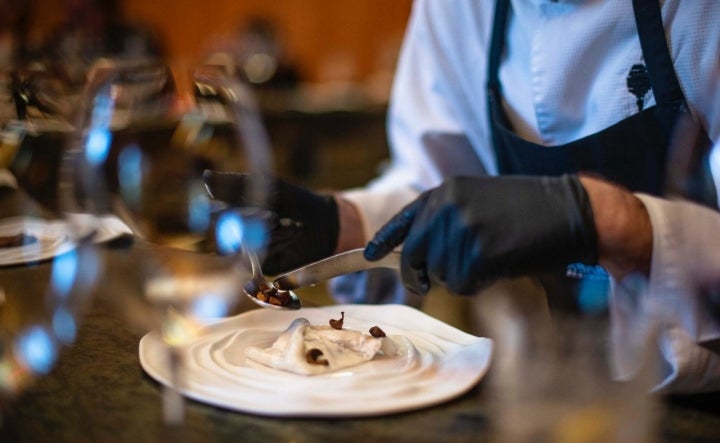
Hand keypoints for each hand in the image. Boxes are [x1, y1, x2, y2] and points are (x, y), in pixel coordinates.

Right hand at [203, 170, 338, 274]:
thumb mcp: (267, 185)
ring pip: (246, 245)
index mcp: (231, 213)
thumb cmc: (292, 199)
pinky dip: (279, 243)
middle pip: (228, 232)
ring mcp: (248, 252)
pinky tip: (293, 232)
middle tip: (273, 217)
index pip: (213, 214)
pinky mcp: (263, 266)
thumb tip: (205, 176)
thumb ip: (236, 183)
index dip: (215, 212)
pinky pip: (262, 257)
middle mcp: (235, 235)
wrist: (321, 220)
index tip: (219, 207)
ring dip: (271, 233)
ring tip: (292, 224)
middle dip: (252, 222)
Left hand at [363, 175, 597, 294]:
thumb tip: (420, 255)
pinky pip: (462, 284)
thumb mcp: (479, 200)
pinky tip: (498, 267)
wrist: (569, 209)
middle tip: (432, 283)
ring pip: (440, 274)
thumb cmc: (527, 208)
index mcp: (445, 191)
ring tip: (488, 259)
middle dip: (420, 274)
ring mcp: (463, 228)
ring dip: (459, 277)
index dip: (385, 240)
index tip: (370, 255)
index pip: (404, 219)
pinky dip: (477, 285)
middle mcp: (447, 207)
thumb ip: (446, 220)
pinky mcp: (480, 251)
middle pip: (414, 255)